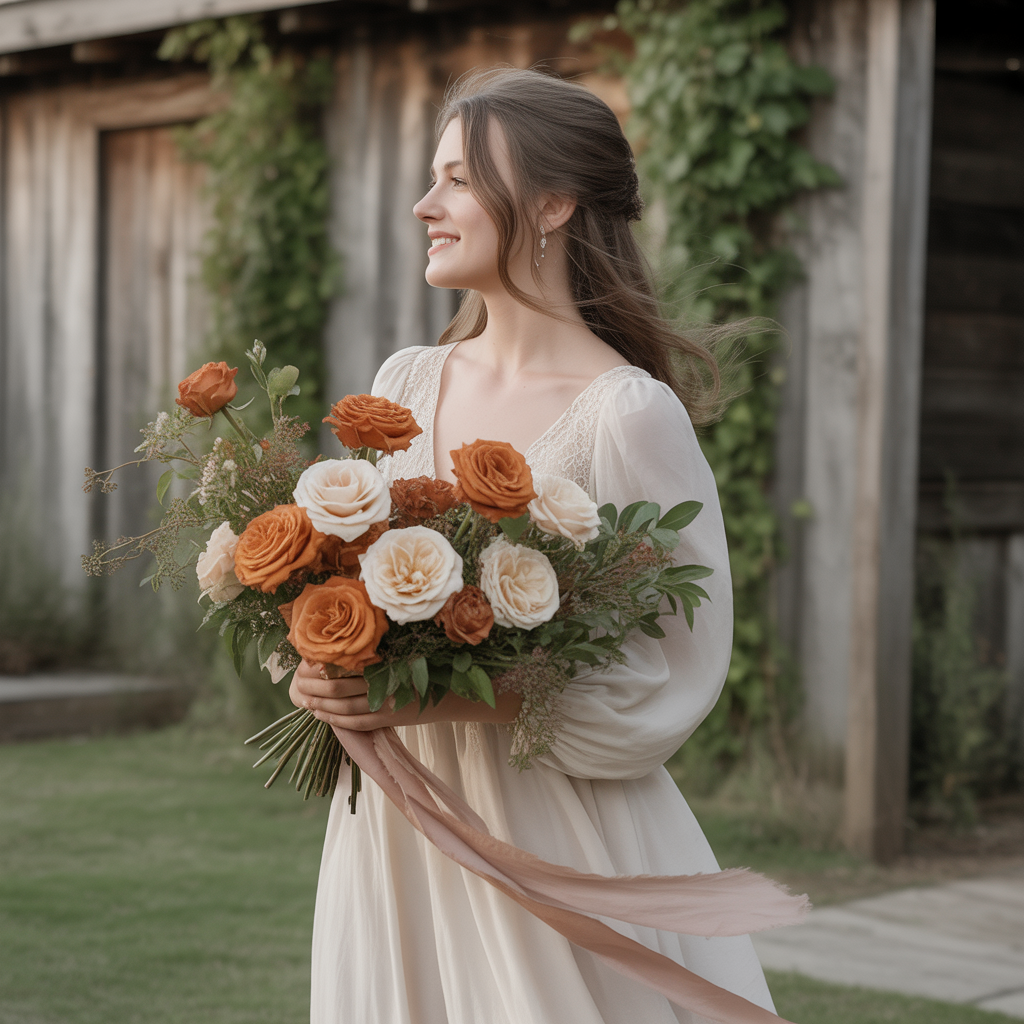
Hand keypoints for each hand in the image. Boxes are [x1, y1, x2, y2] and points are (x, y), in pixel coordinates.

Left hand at [289, 658, 522, 730]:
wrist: (456, 690)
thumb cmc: (429, 661)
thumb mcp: (405, 645)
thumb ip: (380, 640)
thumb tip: (347, 627)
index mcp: (389, 661)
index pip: (347, 664)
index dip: (323, 665)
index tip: (305, 660)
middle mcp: (387, 683)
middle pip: (339, 686)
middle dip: (314, 685)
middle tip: (296, 682)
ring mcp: (389, 704)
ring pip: (345, 707)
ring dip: (320, 704)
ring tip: (302, 699)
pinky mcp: (391, 719)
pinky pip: (358, 723)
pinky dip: (336, 720)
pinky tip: (322, 715)